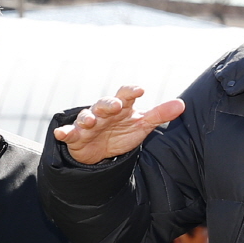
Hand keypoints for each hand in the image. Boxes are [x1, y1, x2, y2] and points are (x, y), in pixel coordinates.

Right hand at [52, 85, 184, 165]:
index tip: (140, 91)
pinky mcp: (75, 136)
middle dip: (108, 104)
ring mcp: (88, 123)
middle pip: (104, 103)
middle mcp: (103, 112)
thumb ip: (160, 114)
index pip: (125, 94)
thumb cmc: (122, 132)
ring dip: (87, 117)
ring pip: (86, 117)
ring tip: (91, 120)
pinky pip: (68, 133)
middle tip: (116, 105)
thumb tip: (182, 104)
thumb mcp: (142, 124)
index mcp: (120, 106)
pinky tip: (61, 133)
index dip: (131, 91)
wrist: (101, 151)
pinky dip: (64, 132)